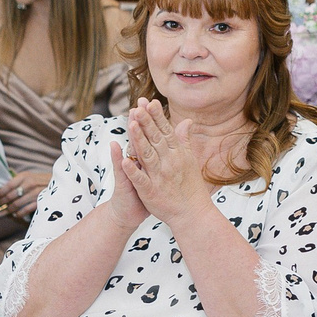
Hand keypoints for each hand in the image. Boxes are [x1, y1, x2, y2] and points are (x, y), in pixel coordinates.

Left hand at [0, 168, 48, 220]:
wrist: (59, 183)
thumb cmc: (41, 180)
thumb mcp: (29, 176)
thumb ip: (17, 181)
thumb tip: (2, 188)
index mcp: (25, 176)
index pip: (8, 185)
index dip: (0, 192)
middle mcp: (29, 183)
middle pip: (11, 195)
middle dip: (3, 202)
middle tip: (0, 204)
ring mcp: (35, 193)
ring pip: (17, 204)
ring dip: (10, 208)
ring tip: (8, 210)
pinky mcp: (40, 201)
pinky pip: (26, 210)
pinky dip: (19, 213)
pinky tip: (17, 214)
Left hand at [117, 100, 210, 225]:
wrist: (193, 214)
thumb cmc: (192, 186)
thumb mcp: (190, 160)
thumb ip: (184, 140)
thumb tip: (187, 121)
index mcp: (178, 154)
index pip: (166, 131)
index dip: (157, 116)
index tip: (150, 102)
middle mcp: (170, 163)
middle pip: (156, 139)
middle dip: (146, 122)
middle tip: (138, 106)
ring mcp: (160, 177)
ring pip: (147, 155)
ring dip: (139, 140)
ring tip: (131, 125)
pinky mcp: (151, 192)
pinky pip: (141, 180)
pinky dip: (133, 170)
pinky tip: (123, 160)